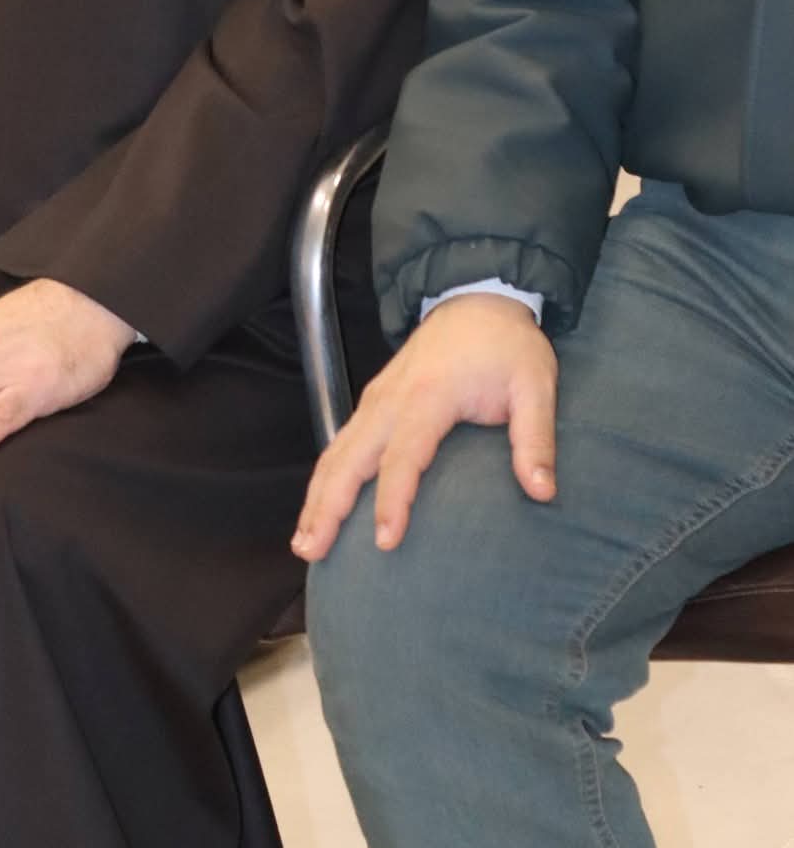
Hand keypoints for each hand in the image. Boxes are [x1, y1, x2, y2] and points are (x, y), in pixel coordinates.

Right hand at [291, 293, 557, 559]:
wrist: (478, 298)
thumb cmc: (507, 346)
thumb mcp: (535, 385)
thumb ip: (536, 439)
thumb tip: (544, 493)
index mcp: (430, 396)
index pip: (403, 456)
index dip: (392, 500)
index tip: (384, 542)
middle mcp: (392, 398)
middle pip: (350, 457)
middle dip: (327, 505)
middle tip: (310, 549)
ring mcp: (378, 397)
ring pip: (337, 450)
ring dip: (317, 495)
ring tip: (303, 541)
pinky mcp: (375, 400)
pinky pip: (341, 441)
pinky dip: (325, 476)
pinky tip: (318, 506)